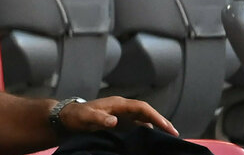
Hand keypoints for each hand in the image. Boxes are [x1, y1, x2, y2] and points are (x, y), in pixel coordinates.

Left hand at [59, 96, 178, 135]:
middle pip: (146, 112)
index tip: (166, 127)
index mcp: (117, 103)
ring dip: (156, 126)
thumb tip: (114, 120)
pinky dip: (147, 131)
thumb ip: (99, 118)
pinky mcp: (119, 122)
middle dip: (161, 121)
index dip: (155, 116)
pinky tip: (152, 141)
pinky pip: (137, 125)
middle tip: (174, 134)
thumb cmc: (77, 116)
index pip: (141, 108)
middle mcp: (122, 107)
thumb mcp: (86, 117)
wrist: (68, 117)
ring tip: (168, 138)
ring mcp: (121, 114)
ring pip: (144, 118)